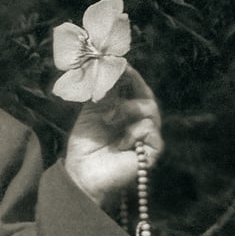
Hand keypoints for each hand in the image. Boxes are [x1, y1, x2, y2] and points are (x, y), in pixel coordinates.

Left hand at [64, 66, 162, 206]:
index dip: (130, 75)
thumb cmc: (86, 144)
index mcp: (128, 111)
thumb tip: (109, 65)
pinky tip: (120, 143)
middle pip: (147, 96)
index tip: (120, 62)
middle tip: (116, 81)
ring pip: (150, 109)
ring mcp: (149, 137)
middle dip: (132, 86)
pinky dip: (133, 132)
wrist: (81, 172)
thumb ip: (103, 90)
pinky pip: (150, 129)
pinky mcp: (153, 152)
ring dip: (127, 109)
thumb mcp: (92, 110)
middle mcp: (141, 122)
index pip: (136, 89)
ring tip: (108, 118)